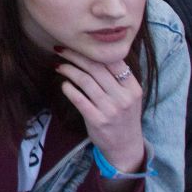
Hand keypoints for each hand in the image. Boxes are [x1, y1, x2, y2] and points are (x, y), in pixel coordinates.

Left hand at [56, 46, 146, 178]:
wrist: (126, 147)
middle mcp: (123, 97)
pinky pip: (79, 99)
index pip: (113, 61)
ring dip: (69, 70)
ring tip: (58, 66)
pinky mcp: (97, 120)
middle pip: (96, 68)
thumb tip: (97, 53)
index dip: (92, 50)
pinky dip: (68, 89)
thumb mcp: (130, 97)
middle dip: (75, 55)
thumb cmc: (124, 117)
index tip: (77, 44)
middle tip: (61, 50)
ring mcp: (110, 109)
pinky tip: (64, 84)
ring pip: (85, 80)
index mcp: (133, 88)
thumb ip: (119, 78)